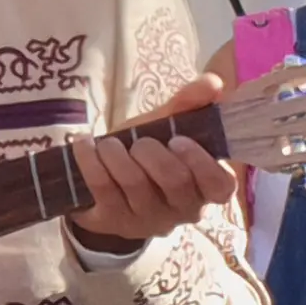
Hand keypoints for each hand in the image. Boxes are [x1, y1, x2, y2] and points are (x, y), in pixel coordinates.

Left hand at [66, 76, 245, 252]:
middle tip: (139, 142)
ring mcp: (148, 220)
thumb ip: (189, 105)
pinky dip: (90, 159)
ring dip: (117, 153)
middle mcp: (182, 210)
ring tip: (107, 143)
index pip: (221, 186)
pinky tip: (84, 144)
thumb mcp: (168, 129)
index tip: (177, 140)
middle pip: (175, 181)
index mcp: (205, 188)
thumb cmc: (146, 156)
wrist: (103, 187)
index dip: (201, 162)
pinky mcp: (114, 222)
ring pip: (135, 183)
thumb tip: (213, 82)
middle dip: (152, 152)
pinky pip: (102, 187)